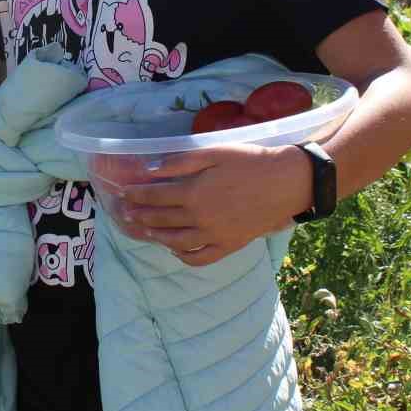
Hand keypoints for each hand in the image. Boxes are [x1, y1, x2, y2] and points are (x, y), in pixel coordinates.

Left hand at [88, 144, 311, 266]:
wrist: (287, 182)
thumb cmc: (250, 161)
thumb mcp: (213, 152)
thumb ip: (180, 162)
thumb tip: (150, 170)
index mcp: (194, 193)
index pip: (155, 196)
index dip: (136, 195)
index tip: (123, 194)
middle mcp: (200, 218)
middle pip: (162, 219)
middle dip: (141, 215)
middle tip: (127, 214)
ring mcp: (215, 235)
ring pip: (177, 241)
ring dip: (157, 236)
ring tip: (145, 231)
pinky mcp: (230, 245)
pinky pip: (202, 257)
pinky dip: (185, 257)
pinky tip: (176, 251)